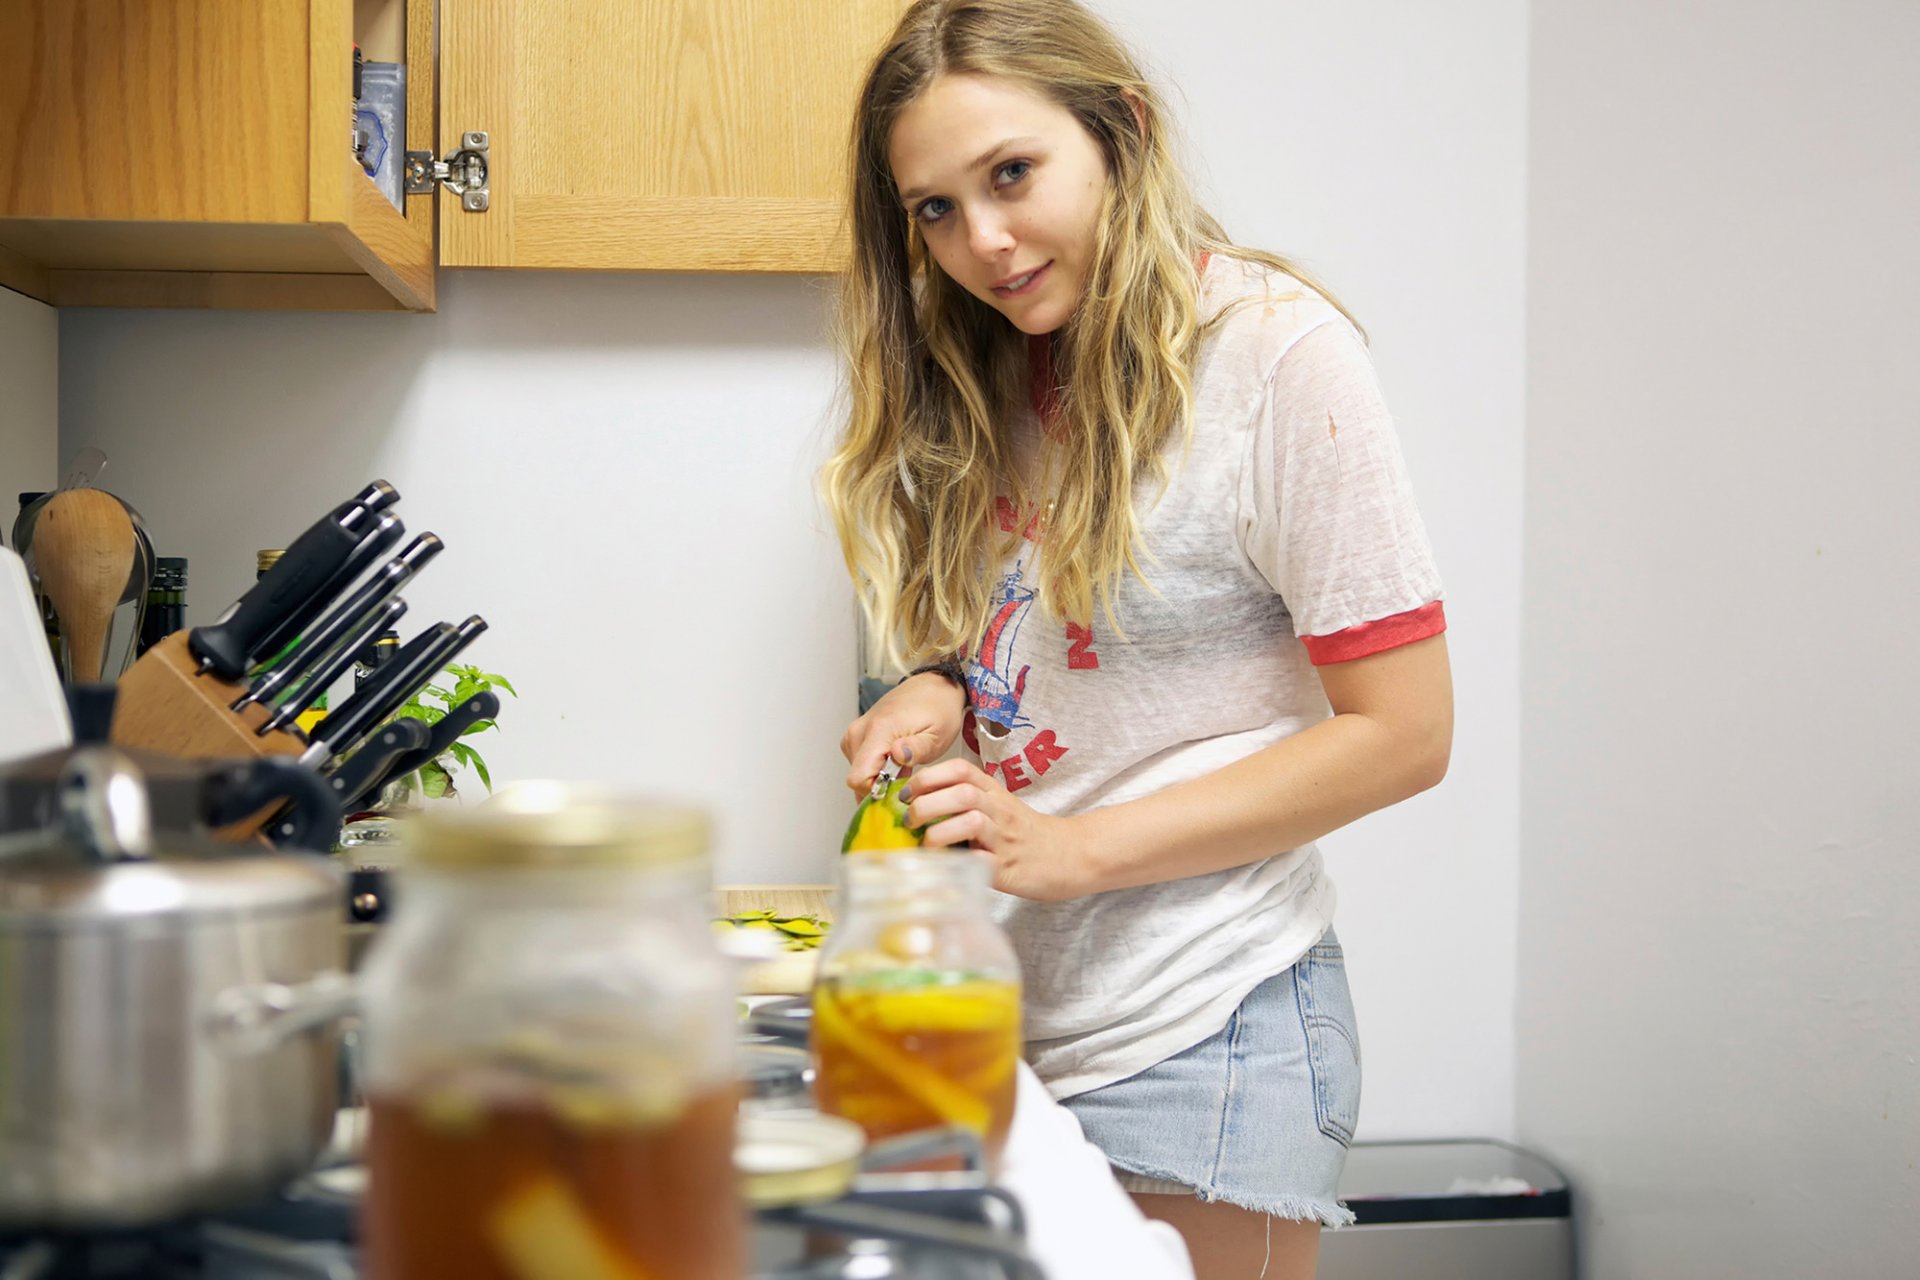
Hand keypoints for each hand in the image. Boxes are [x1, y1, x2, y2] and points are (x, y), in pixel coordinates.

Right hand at [840, 673, 968, 795]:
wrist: (933, 687)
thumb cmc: (938, 709)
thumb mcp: (938, 734)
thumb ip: (918, 749)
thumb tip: (897, 756)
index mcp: (879, 730)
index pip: (858, 778)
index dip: (877, 791)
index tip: (898, 789)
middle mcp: (860, 730)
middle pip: (858, 778)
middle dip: (880, 785)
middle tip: (906, 775)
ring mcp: (856, 732)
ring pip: (858, 773)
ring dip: (879, 777)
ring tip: (903, 766)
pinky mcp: (857, 734)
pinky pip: (860, 763)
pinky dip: (876, 768)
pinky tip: (895, 761)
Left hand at [901, 759, 1094, 902]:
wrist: (1067, 855)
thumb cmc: (1023, 833)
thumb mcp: (997, 807)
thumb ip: (964, 802)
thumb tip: (916, 806)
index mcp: (993, 792)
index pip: (961, 769)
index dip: (928, 777)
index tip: (907, 793)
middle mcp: (999, 810)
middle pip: (961, 793)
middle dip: (926, 805)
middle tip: (910, 820)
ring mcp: (1004, 838)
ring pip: (970, 822)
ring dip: (938, 833)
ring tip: (926, 845)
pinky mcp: (1007, 867)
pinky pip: (979, 861)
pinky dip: (957, 863)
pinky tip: (943, 868)